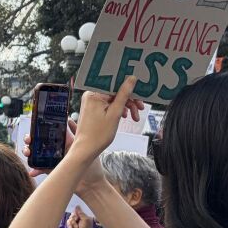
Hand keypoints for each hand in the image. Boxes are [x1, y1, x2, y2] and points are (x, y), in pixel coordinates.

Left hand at [22, 78, 141, 174]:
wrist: (86, 149)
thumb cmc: (99, 134)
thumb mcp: (115, 113)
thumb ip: (124, 95)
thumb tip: (131, 78)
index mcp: (94, 93)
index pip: (115, 83)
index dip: (129, 87)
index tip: (140, 92)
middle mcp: (91, 95)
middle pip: (115, 91)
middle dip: (130, 100)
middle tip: (141, 108)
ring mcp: (92, 102)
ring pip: (114, 99)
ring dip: (126, 107)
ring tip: (135, 118)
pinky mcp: (94, 109)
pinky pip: (109, 105)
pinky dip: (119, 110)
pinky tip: (126, 117)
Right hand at [66, 207, 93, 227]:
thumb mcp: (85, 219)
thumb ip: (80, 212)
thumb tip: (77, 206)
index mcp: (84, 216)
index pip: (79, 210)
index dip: (77, 212)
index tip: (78, 214)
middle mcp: (79, 218)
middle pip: (73, 213)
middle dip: (74, 217)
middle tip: (77, 220)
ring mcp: (75, 222)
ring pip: (70, 217)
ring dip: (73, 222)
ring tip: (76, 227)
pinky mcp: (71, 225)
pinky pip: (68, 221)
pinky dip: (70, 225)